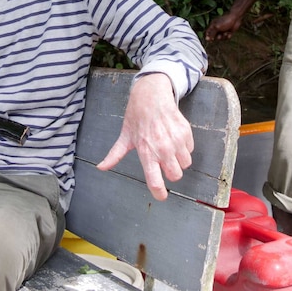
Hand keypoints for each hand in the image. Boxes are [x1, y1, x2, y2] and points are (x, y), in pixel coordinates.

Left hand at [97, 73, 193, 200]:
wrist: (152, 95)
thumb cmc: (137, 116)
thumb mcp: (124, 136)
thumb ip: (114, 155)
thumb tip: (101, 167)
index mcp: (146, 153)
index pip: (155, 181)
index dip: (159, 192)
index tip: (161, 195)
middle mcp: (162, 149)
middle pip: (175, 176)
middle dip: (171, 172)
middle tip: (163, 160)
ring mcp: (176, 141)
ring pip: (185, 164)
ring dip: (179, 160)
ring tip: (169, 147)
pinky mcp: (186, 133)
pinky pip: (190, 150)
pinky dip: (184, 148)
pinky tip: (174, 138)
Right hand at [205, 12, 241, 41]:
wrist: (236, 18)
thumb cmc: (225, 21)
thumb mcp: (217, 27)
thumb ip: (212, 34)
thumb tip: (206, 39)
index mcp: (213, 26)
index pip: (208, 33)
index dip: (208, 37)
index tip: (211, 41)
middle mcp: (217, 28)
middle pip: (214, 37)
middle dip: (218, 37)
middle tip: (220, 36)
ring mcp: (222, 30)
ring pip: (221, 38)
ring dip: (223, 37)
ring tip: (226, 33)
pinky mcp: (228, 32)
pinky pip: (226, 38)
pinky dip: (228, 36)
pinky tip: (229, 33)